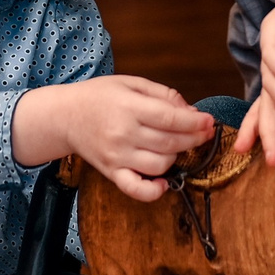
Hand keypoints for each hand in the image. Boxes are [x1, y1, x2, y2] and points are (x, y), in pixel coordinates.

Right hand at [12, 75, 214, 202]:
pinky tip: (164, 184)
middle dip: (194, 139)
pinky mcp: (111, 173)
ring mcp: (117, 156)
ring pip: (160, 165)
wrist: (65, 116)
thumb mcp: (131, 84)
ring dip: (177, 157)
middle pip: (170, 143)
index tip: (209, 121)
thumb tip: (190, 111)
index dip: (196, 123)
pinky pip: (136, 189)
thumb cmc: (99, 97)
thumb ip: (162, 94)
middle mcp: (123, 134)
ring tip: (178, 147)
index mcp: (129, 108)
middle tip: (204, 132)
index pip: (171, 119)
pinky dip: (153, 191)